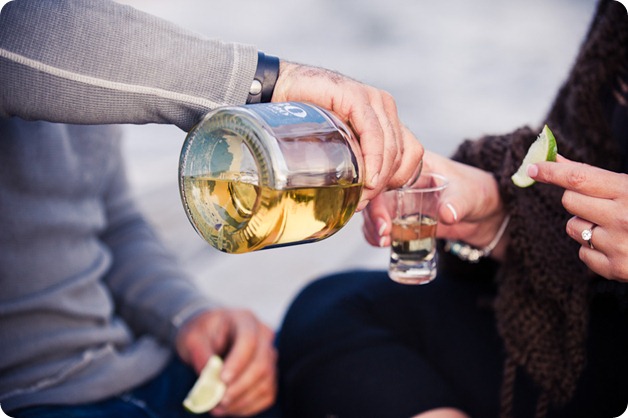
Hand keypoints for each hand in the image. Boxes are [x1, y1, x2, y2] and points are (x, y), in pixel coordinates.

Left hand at [175, 308, 276, 415]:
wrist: (208, 335)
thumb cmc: (201, 333)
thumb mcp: (192, 337)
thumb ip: (199, 354)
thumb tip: (209, 378)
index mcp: (245, 320)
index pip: (249, 341)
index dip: (238, 363)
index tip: (222, 380)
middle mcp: (263, 335)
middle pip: (261, 365)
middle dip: (239, 387)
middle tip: (218, 401)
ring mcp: (269, 355)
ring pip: (266, 382)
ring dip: (242, 400)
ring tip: (218, 408)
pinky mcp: (269, 373)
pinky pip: (267, 394)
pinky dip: (249, 406)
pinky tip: (230, 409)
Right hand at [272, 61, 423, 209]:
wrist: (279, 89)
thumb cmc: (305, 120)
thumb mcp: (337, 146)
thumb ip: (354, 165)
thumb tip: (363, 203)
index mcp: (386, 119)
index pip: (411, 154)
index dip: (398, 180)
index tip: (374, 197)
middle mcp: (384, 108)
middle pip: (401, 154)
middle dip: (383, 185)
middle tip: (361, 203)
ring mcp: (373, 100)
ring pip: (391, 147)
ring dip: (378, 177)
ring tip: (359, 196)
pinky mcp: (356, 96)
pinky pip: (374, 133)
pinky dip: (373, 158)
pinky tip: (366, 176)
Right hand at [362, 150, 509, 259]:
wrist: (487, 213)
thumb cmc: (478, 192)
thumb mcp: (470, 194)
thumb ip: (458, 203)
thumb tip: (447, 214)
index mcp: (413, 165)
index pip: (386, 175)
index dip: (378, 195)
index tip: (384, 219)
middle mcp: (401, 181)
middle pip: (375, 194)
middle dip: (373, 216)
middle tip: (383, 235)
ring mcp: (400, 200)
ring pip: (375, 211)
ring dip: (372, 227)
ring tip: (383, 242)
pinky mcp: (403, 217)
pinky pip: (383, 225)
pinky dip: (378, 235)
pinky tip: (384, 244)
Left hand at [529, 155, 627, 281]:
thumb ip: (597, 176)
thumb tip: (558, 160)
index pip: (579, 178)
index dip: (552, 171)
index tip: (533, 166)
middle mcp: (622, 218)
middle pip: (569, 201)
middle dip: (576, 198)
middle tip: (597, 201)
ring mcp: (618, 245)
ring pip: (573, 228)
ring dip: (584, 224)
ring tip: (612, 225)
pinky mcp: (615, 269)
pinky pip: (582, 253)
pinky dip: (593, 249)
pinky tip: (616, 245)